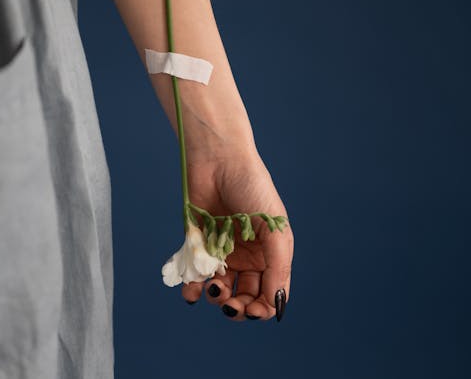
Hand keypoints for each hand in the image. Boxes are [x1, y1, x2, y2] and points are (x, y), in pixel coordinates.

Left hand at [181, 147, 293, 321]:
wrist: (218, 160)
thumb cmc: (253, 188)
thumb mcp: (275, 229)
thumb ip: (278, 267)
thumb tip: (276, 304)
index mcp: (270, 254)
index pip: (269, 293)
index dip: (263, 308)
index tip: (253, 309)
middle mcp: (247, 257)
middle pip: (244, 297)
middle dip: (238, 307)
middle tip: (229, 304)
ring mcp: (221, 253)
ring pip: (219, 291)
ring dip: (216, 298)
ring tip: (212, 289)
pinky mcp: (198, 245)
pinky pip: (195, 276)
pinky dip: (192, 289)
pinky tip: (192, 292)